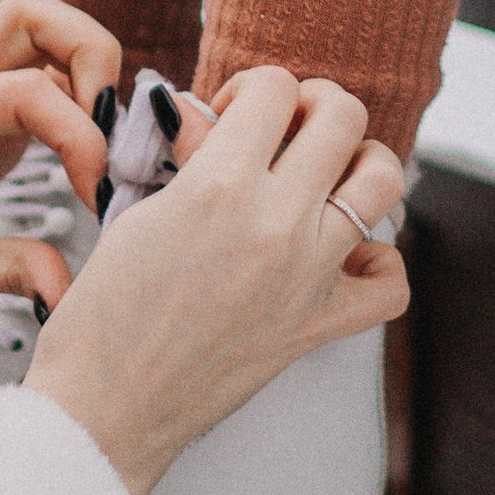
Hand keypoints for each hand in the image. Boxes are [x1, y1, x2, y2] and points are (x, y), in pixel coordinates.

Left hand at [0, 0, 121, 397]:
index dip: (76, 131)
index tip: (96, 192)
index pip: (20, 88)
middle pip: (31, 12)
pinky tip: (87, 153)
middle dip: (89, 54)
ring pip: (40, 29)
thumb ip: (12, 272)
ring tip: (101, 144)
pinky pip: (40, 70)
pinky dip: (77, 97)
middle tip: (108, 132)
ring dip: (86, 69)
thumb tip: (70, 294)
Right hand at [24, 69, 407, 494]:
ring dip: (358, 162)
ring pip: (381, 180)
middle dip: (314, 107)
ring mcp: (306, 276)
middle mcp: (275, 222)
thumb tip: (211, 119)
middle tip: (286, 129)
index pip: (276, 87)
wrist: (104, 408)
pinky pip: (390, 285)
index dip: (256, 87)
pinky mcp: (318, 327)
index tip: (236, 111)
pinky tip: (347, 253)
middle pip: (342, 116)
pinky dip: (380, 262)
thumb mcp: (136, 213)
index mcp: (218, 184)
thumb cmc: (104, 315)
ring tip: (326, 174)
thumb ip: (189, 161)